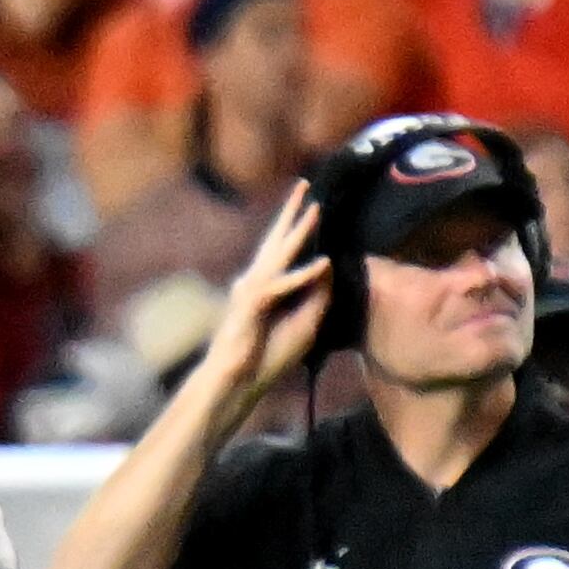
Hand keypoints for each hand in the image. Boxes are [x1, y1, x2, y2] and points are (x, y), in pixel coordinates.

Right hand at [199, 182, 331, 407]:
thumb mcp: (306, 324)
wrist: (240, 383)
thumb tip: (327, 265)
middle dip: (291, 213)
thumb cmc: (268, 358)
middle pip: (277, 241)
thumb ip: (318, 296)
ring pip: (278, 255)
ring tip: (315, 208)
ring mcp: (251, 292)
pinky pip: (280, 285)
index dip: (298, 231)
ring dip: (298, 231)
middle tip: (304, 186)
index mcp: (268, 288)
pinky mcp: (251, 305)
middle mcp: (257, 283)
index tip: (314, 207)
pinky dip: (302, 276)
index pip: (285, 254)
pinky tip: (321, 264)